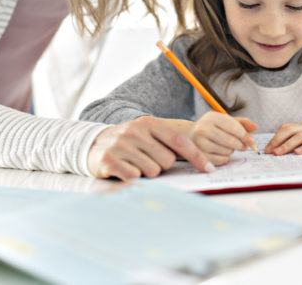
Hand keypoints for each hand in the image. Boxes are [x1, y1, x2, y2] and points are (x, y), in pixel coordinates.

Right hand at [87, 115, 214, 180]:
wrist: (92, 145)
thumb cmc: (128, 144)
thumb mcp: (147, 136)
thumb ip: (168, 143)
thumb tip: (201, 161)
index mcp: (148, 123)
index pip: (179, 140)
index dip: (196, 156)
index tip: (209, 169)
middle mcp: (134, 131)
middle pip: (166, 161)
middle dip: (160, 166)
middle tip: (146, 160)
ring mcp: (120, 145)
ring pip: (152, 171)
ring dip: (146, 173)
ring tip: (134, 164)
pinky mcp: (108, 160)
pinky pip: (134, 177)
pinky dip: (132, 179)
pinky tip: (124, 170)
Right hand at [190, 112, 257, 165]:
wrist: (191, 135)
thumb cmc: (213, 128)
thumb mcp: (225, 121)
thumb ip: (242, 123)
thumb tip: (255, 127)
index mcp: (211, 117)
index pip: (233, 127)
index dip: (245, 135)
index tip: (252, 141)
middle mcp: (203, 129)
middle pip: (231, 141)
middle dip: (240, 145)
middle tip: (243, 146)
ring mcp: (200, 143)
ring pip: (227, 151)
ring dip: (231, 151)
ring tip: (226, 146)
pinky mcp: (200, 155)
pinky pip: (221, 160)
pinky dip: (225, 158)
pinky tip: (220, 152)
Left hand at [265, 111, 301, 155]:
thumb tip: (294, 147)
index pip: (286, 129)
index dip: (275, 138)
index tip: (267, 148)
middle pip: (287, 131)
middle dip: (276, 141)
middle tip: (267, 152)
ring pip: (298, 136)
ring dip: (286, 145)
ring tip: (277, 153)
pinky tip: (298, 152)